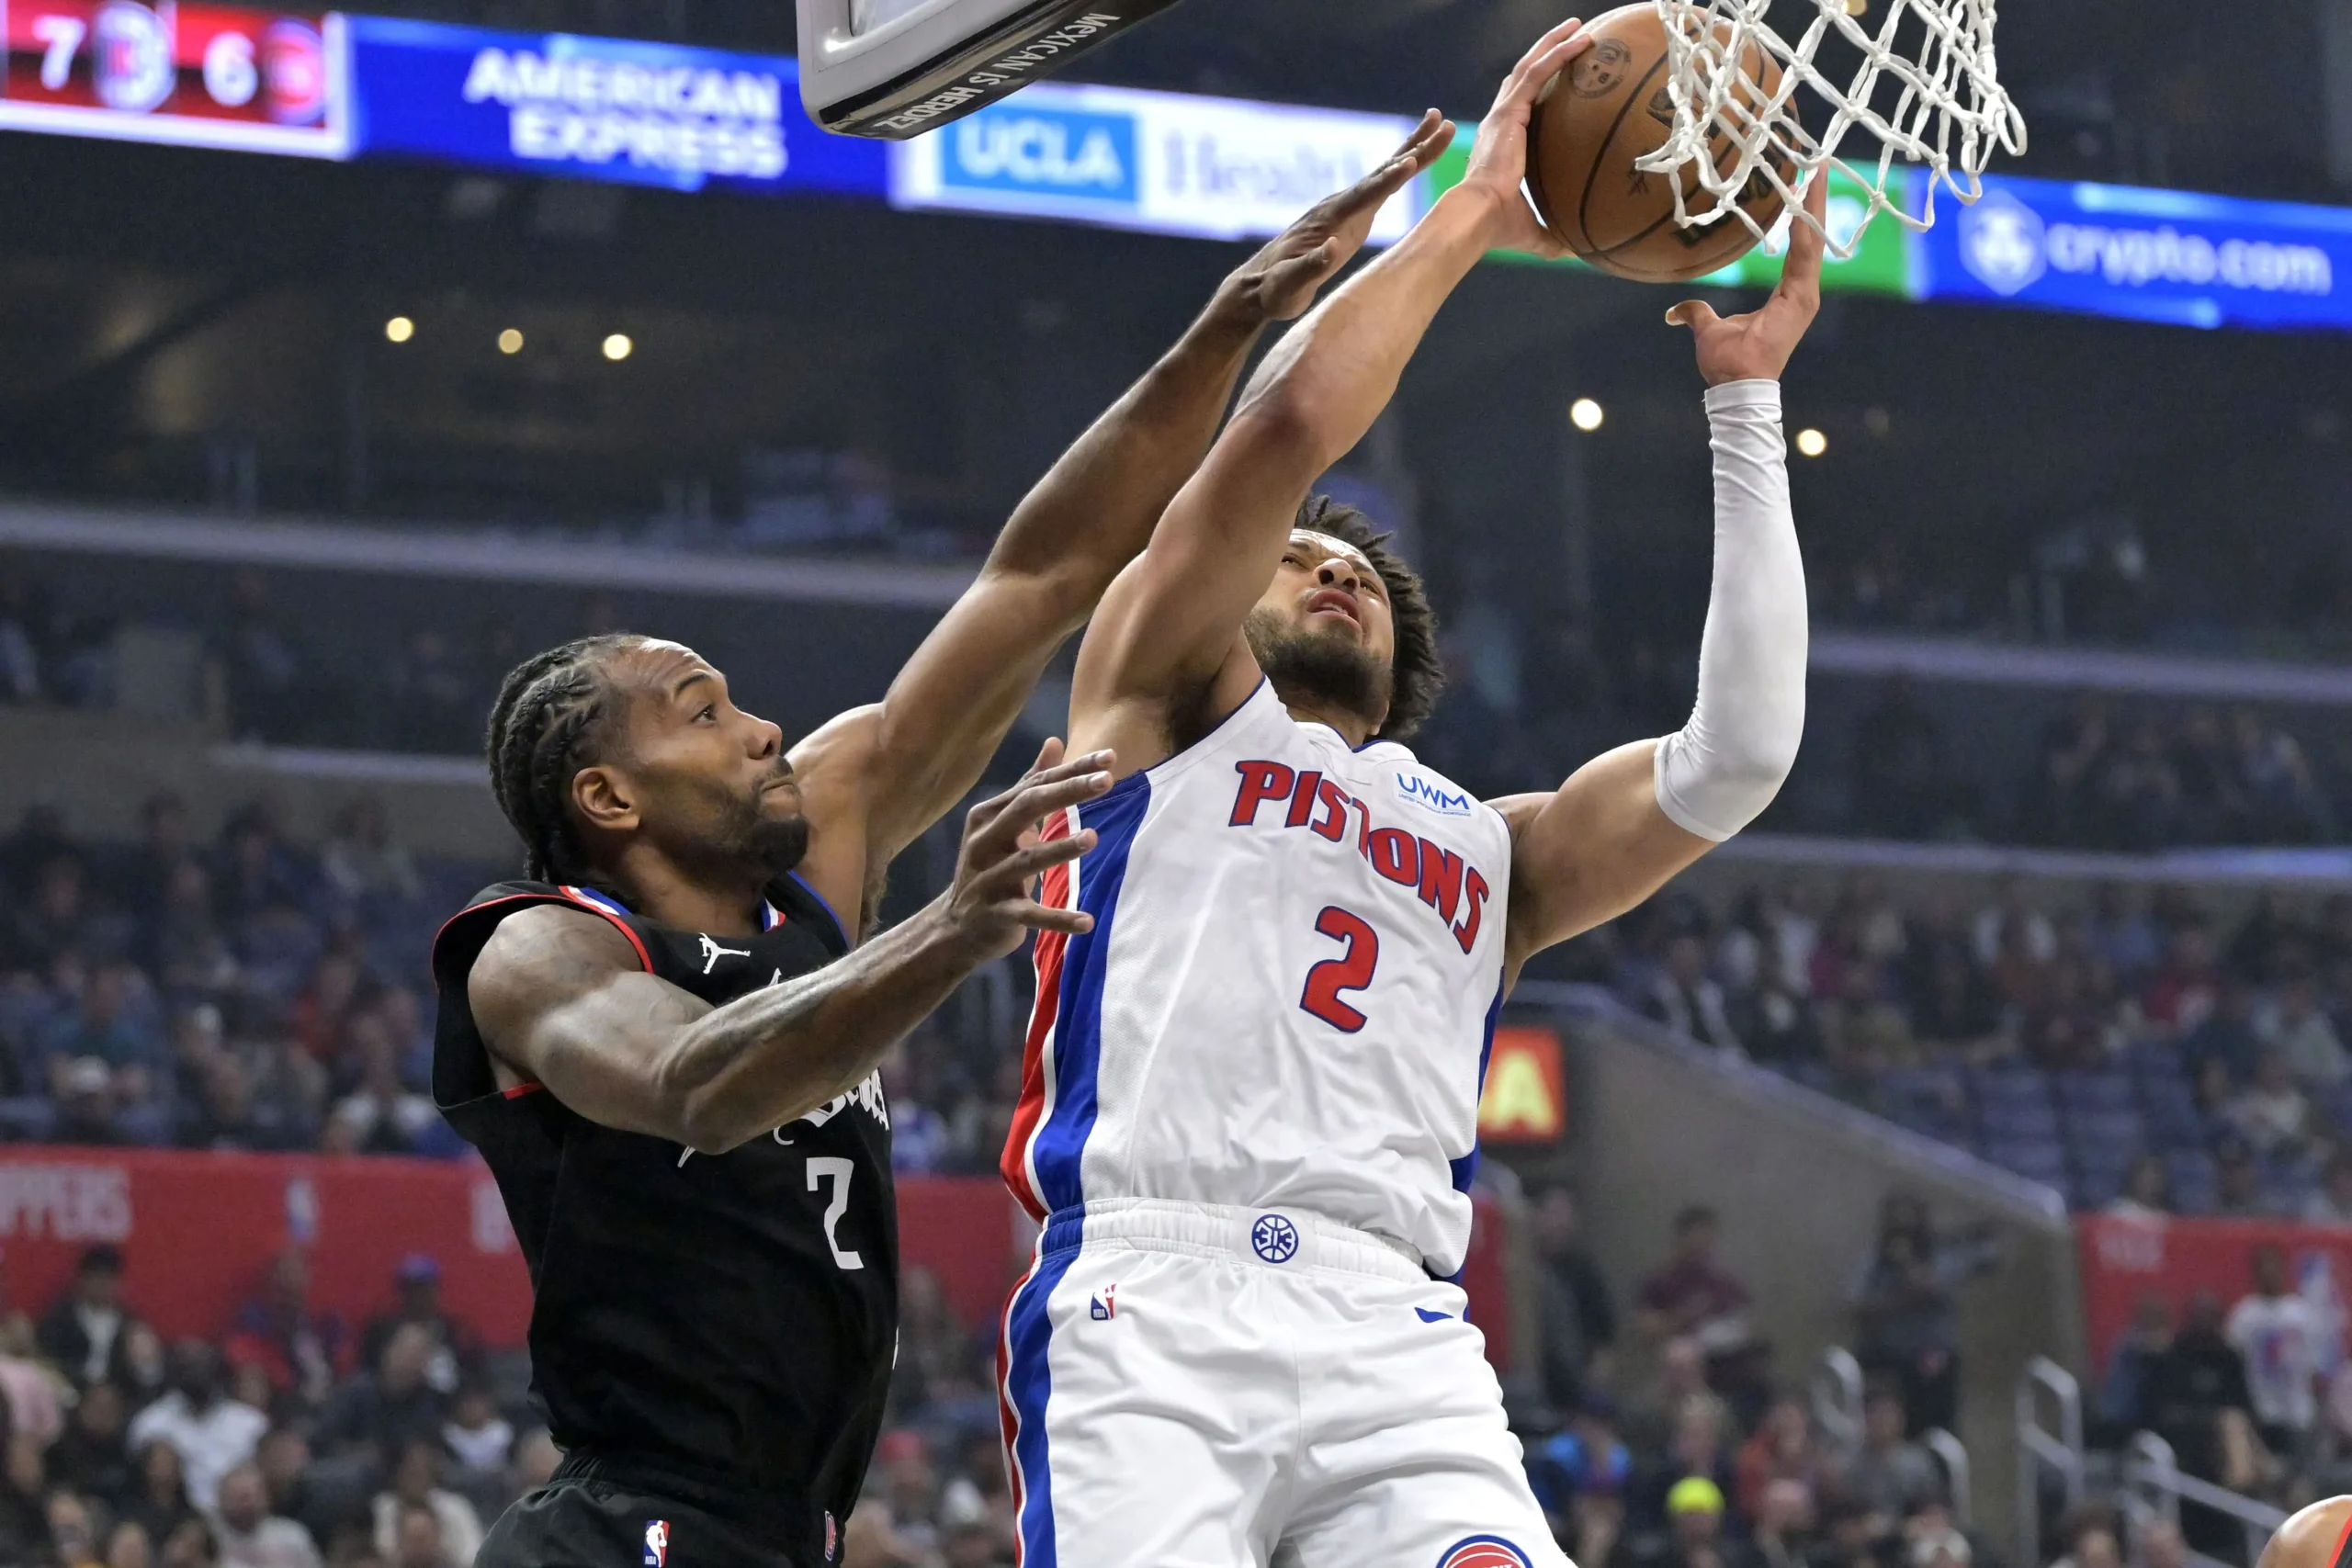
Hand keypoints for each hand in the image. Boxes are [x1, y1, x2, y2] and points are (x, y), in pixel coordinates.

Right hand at [938, 738, 1115, 959]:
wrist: (956, 926)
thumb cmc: (989, 867)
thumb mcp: (1004, 823)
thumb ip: (1029, 785)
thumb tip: (1054, 742)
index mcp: (988, 814)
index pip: (1035, 784)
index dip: (1071, 770)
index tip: (1109, 757)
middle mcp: (984, 841)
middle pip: (1027, 808)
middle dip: (1068, 793)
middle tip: (1107, 781)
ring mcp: (988, 878)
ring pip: (1027, 860)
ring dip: (1060, 848)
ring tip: (1094, 838)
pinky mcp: (996, 913)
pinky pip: (1030, 914)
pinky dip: (1058, 918)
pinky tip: (1088, 921)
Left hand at [1218, 110, 1457, 323]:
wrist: (1259, 287)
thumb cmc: (1274, 290)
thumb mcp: (1289, 284)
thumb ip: (1310, 266)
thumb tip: (1334, 249)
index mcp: (1328, 220)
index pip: (1363, 196)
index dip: (1386, 181)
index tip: (1410, 162)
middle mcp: (1339, 205)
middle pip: (1381, 172)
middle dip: (1413, 148)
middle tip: (1441, 121)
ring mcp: (1346, 208)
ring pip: (1385, 173)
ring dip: (1414, 149)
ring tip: (1438, 123)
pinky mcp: (1352, 216)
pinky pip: (1383, 186)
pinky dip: (1402, 170)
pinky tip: (1417, 159)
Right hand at [1454, 16, 1593, 257]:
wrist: (1477, 218)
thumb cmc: (1496, 228)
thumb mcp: (1531, 232)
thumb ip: (1551, 237)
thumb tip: (1574, 252)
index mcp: (1502, 144)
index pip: (1522, 106)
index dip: (1540, 87)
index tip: (1561, 76)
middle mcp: (1500, 123)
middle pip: (1525, 76)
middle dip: (1548, 53)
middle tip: (1574, 36)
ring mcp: (1503, 114)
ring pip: (1531, 66)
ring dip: (1555, 43)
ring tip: (1580, 28)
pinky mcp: (1509, 111)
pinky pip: (1538, 73)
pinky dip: (1559, 54)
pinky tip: (1581, 40)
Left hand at [1666, 172, 1827, 383]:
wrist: (1737, 386)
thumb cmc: (1727, 363)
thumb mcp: (1708, 329)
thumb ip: (1697, 314)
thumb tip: (1676, 312)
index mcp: (1788, 292)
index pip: (1799, 244)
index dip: (1801, 214)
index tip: (1802, 183)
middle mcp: (1802, 290)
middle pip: (1811, 235)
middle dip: (1813, 199)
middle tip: (1815, 161)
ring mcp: (1804, 295)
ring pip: (1812, 238)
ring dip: (1813, 203)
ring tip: (1815, 168)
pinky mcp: (1801, 299)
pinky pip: (1803, 254)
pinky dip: (1805, 226)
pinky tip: (1805, 200)